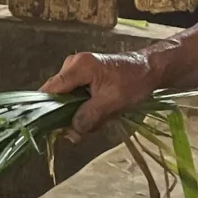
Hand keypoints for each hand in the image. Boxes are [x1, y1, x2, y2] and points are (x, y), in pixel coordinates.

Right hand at [42, 51, 161, 139]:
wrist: (151, 69)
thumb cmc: (134, 81)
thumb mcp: (113, 102)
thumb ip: (90, 116)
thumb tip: (71, 131)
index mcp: (78, 66)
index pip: (50, 89)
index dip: (47, 109)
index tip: (52, 128)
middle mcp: (72, 65)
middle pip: (57, 96)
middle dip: (67, 116)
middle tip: (81, 131)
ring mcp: (77, 70)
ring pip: (66, 98)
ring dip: (78, 113)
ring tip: (97, 120)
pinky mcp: (83, 77)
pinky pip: (75, 96)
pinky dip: (83, 108)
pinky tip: (98, 113)